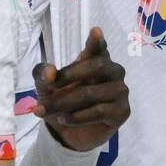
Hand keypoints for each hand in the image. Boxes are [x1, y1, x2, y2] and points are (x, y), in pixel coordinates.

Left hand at [32, 27, 129, 151]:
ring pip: (91, 93)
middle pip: (96, 66)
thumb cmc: (61, 101)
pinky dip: (77, 116)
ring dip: (65, 103)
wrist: (68, 133)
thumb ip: (44, 75)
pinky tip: (64, 119)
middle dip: (68, 77)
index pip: (99, 47)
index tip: (95, 32)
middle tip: (48, 87)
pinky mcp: (122, 111)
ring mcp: (120, 91)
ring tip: (46, 111)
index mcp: (96, 59)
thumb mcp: (46, 87)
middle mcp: (113, 71)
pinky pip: (99, 111)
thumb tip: (50, 72)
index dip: (97, 41)